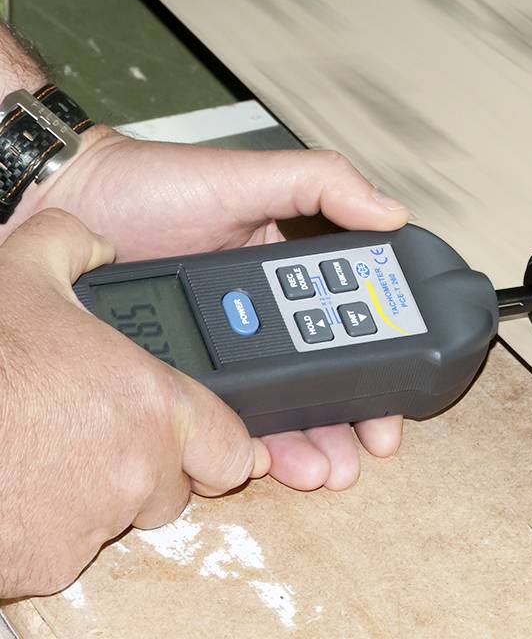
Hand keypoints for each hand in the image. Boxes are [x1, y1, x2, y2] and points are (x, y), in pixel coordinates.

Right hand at [0, 210, 268, 598]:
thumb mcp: (25, 272)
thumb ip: (75, 245)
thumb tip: (98, 244)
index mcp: (156, 404)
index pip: (231, 449)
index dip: (219, 445)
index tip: (206, 441)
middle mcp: (140, 470)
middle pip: (172, 485)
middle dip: (149, 466)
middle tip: (101, 433)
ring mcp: (95, 525)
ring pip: (119, 516)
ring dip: (100, 494)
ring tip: (51, 450)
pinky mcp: (50, 566)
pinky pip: (67, 549)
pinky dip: (51, 527)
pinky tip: (23, 484)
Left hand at [15, 126, 410, 491]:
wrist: (62, 207)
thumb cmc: (149, 185)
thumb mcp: (248, 175)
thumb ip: (324, 183)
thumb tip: (391, 213)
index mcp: (285, 266)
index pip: (346, 317)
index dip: (378, 356)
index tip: (396, 391)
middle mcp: (259, 311)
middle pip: (320, 373)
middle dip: (350, 417)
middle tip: (367, 445)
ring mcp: (221, 348)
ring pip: (278, 404)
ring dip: (310, 440)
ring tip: (326, 466)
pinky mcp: (181, 374)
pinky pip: (222, 416)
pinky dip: (251, 443)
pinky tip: (269, 458)